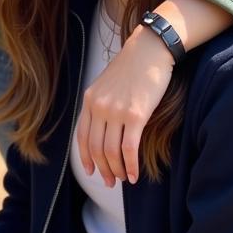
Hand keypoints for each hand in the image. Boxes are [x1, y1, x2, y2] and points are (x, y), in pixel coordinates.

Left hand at [76, 23, 173, 184]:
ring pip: (111, 152)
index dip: (85, 157)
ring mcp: (116, 111)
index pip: (82, 136)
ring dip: (117, 170)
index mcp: (90, 99)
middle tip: (110, 182)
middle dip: (102, 169)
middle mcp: (99, 106)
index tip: (91, 171)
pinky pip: (129, 149)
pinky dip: (131, 166)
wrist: (149, 50)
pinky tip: (135, 176)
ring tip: (124, 179)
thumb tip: (104, 128)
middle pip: (95, 147)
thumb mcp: (108, 84)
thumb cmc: (132, 67)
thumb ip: (102, 104)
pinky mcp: (136, 115)